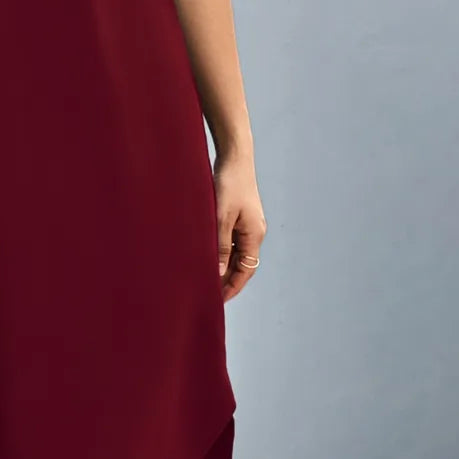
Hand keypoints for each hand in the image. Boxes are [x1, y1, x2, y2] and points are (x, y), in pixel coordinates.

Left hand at [212, 152, 265, 302]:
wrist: (235, 157)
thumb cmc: (228, 184)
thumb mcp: (221, 217)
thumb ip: (220, 245)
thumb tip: (218, 272)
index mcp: (254, 235)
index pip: (245, 271)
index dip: (232, 287)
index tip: (217, 301)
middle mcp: (254, 232)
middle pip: (242, 265)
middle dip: (227, 281)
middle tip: (207, 294)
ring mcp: (248, 224)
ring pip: (236, 253)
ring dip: (223, 266)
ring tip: (204, 278)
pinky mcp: (240, 216)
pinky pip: (232, 241)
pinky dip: (222, 251)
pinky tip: (207, 254)